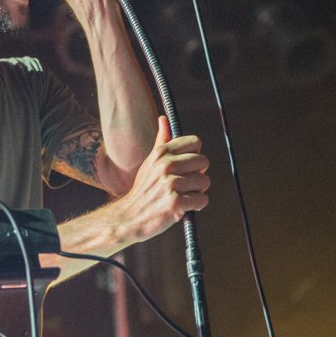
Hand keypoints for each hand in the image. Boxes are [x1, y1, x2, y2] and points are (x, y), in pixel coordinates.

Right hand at [115, 116, 209, 241]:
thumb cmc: (144, 189)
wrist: (130, 217)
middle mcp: (166, 165)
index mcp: (161, 153)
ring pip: (205, 181)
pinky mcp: (176, 202)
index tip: (187, 167)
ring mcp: (171, 184)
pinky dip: (197, 206)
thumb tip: (163, 119)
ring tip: (183, 196)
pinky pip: (203, 200)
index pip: (195, 142)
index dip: (195, 155)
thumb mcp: (150, 162)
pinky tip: (185, 207)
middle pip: (204, 161)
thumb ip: (161, 141)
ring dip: (198, 192)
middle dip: (198, 175)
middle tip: (185, 185)